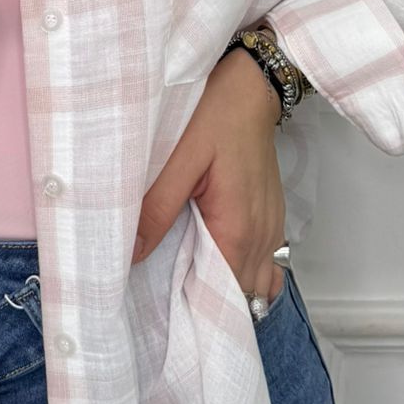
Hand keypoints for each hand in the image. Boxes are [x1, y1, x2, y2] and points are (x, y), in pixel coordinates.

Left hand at [131, 46, 286, 304]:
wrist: (250, 86)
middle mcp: (262, 235)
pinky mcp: (269, 215)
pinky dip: (241, 269)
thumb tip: (131, 255)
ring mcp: (271, 226)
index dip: (198, 309)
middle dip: (213, 305)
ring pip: (255, 281)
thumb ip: (156, 209)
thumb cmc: (216, 115)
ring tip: (190, 287)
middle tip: (173, 305)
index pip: (226, 296)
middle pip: (243, 296)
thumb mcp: (177, 160)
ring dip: (228, 289)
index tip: (171, 316)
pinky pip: (262, 260)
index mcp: (238, 228)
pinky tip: (212, 261)